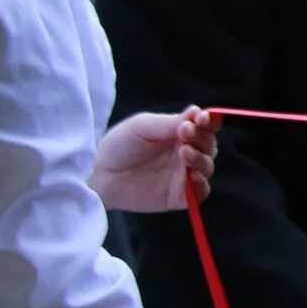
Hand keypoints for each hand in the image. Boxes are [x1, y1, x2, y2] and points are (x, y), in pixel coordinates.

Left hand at [89, 107, 217, 212]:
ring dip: (201, 158)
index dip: (209, 121)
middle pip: (209, 145)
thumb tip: (197, 111)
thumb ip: (171, 122)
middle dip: (202, 138)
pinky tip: (192, 177)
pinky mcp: (178, 196)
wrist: (97, 174)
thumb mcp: (143, 126)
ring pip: (207, 167)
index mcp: (178, 134)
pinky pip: (201, 192)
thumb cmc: (118, 145)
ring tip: (184, 153)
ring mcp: (182, 175)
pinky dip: (202, 185)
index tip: (201, 118)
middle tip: (184, 134)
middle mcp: (184, 153)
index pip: (205, 126)